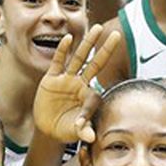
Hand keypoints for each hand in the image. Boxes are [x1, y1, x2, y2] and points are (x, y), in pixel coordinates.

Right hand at [33, 24, 120, 143]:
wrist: (47, 128)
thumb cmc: (66, 129)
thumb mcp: (74, 131)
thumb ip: (83, 130)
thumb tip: (90, 137)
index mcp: (89, 97)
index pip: (96, 91)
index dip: (92, 103)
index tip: (86, 117)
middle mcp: (80, 84)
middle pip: (95, 63)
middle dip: (106, 50)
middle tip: (117, 34)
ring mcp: (66, 80)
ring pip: (79, 58)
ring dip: (88, 43)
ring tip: (97, 28)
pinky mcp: (51, 79)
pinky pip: (58, 62)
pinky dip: (63, 51)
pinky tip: (68, 39)